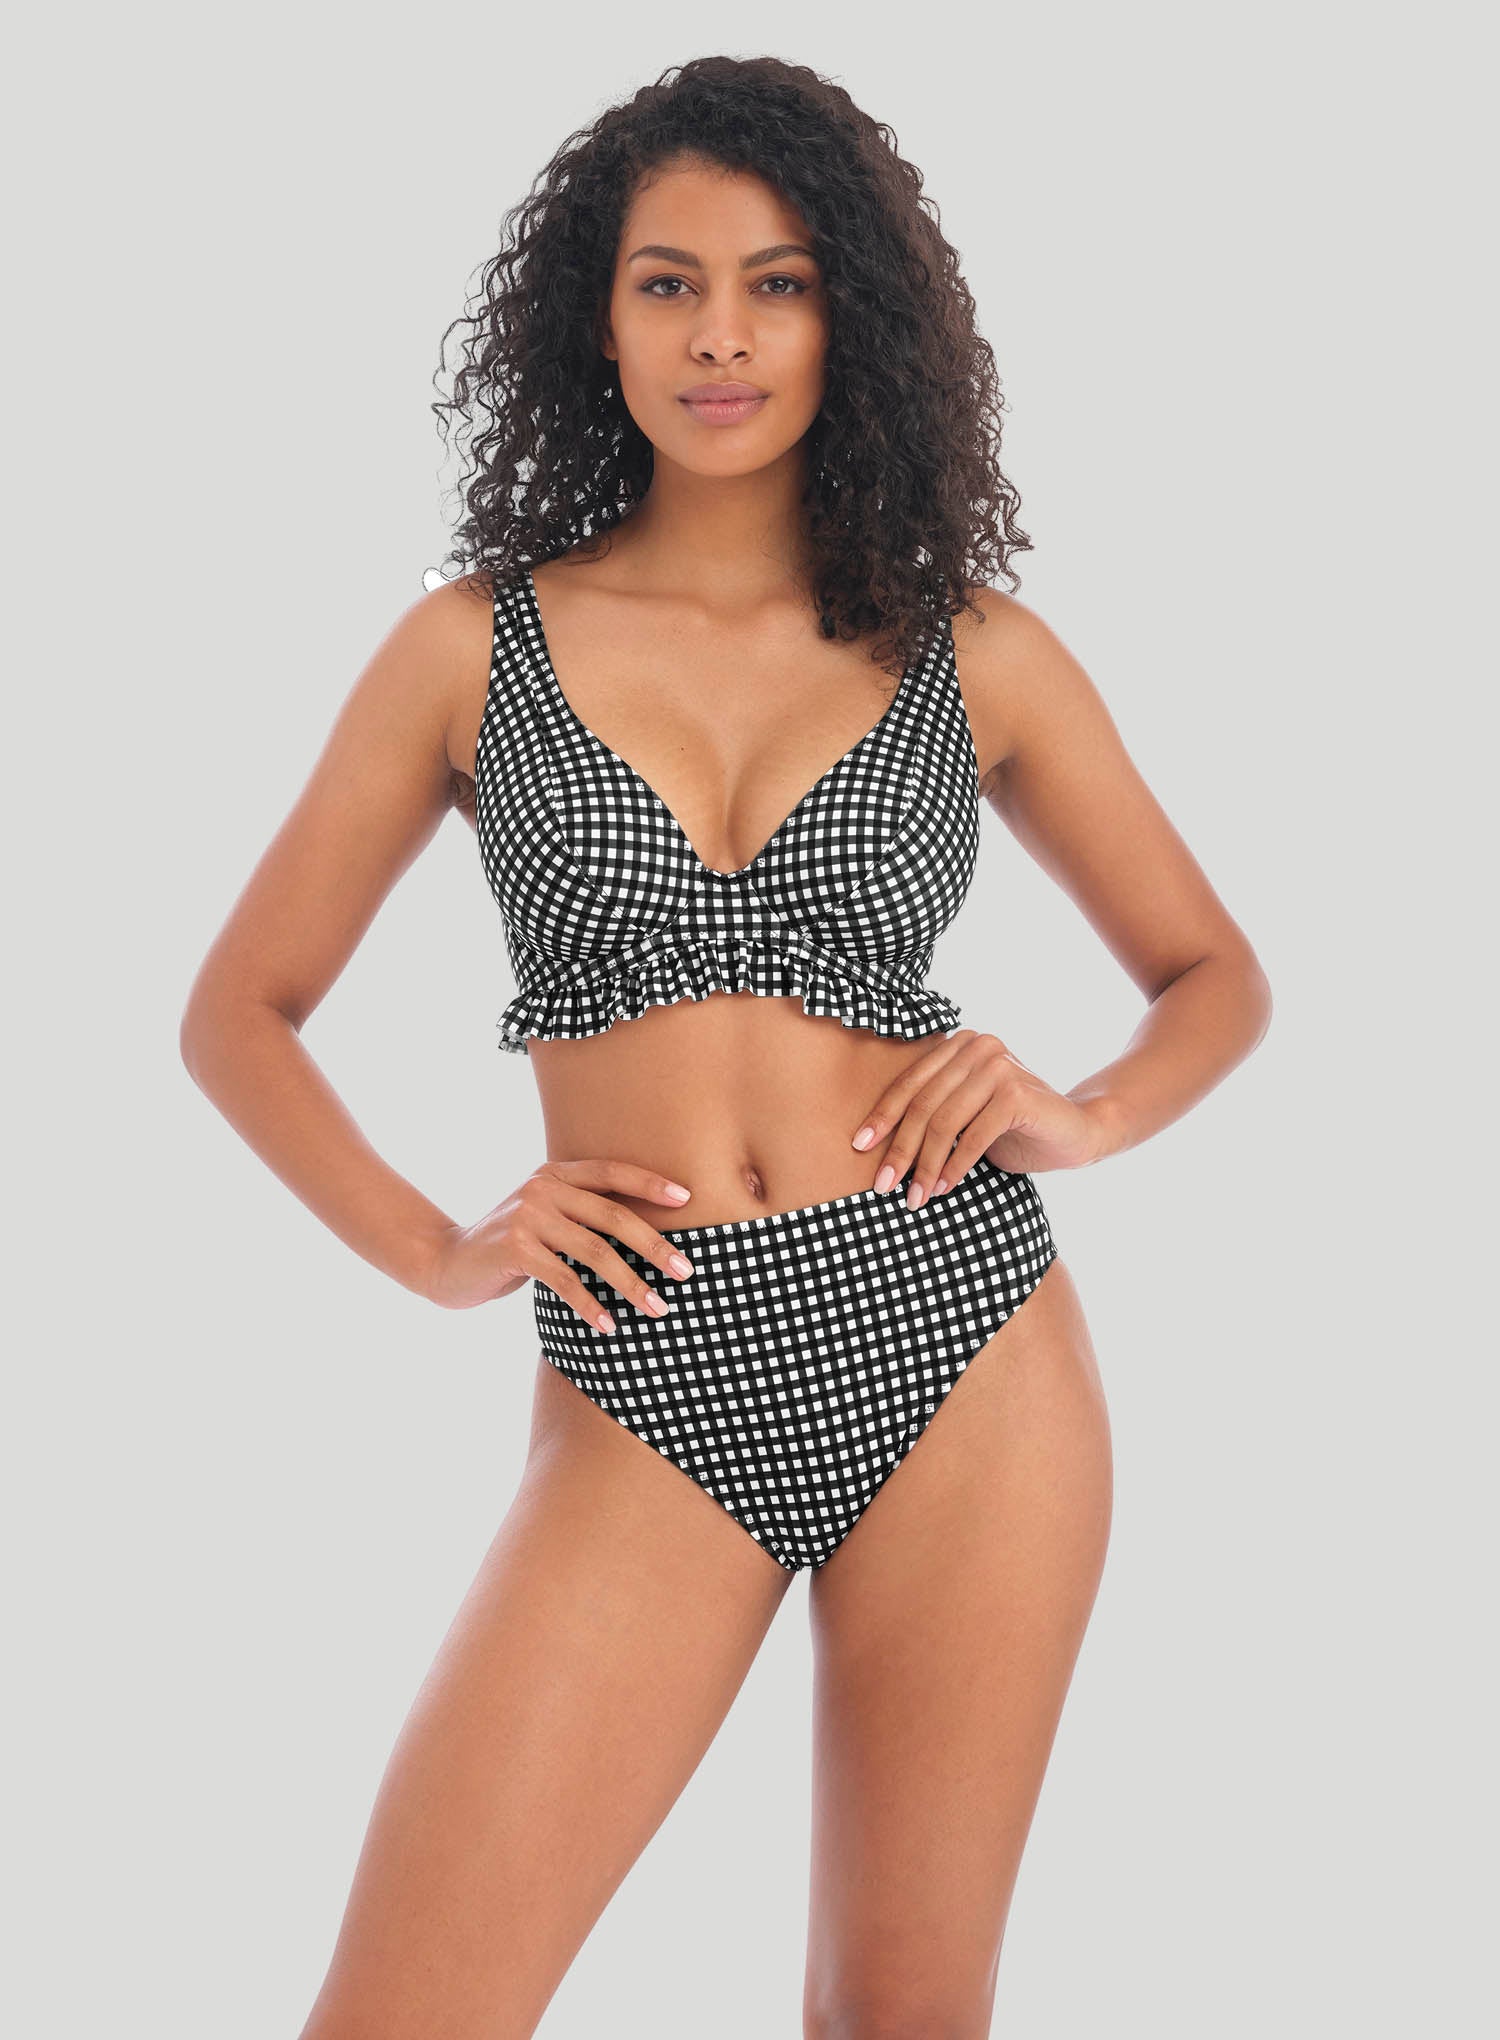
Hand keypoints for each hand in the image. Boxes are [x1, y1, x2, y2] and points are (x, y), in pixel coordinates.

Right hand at [421, 1158, 698, 1332]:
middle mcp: (543, 1187)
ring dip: (632, 1283)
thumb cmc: (511, 1246)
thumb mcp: (546, 1218)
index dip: (650, 1183)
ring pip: (595, 1251)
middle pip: (613, 1215)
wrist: (448, 1263)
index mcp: (556, 1174)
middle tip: (685, 1272)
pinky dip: (591, 1305)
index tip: (687, 1199)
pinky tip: (610, 1325)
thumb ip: (582, 1216)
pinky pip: (565, 1280)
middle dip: (655, 1245)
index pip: (612, 1171)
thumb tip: (647, 1238)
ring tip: (658, 1308)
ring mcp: (528, 1216)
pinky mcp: (515, 1248)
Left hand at [850, 1029, 1100, 1206]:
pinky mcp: (1018, 1093)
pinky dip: (955, 1167)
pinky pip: (973, 1137)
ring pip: (945, 1122)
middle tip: (882, 1186)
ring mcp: (1000, 1067)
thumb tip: (872, 1143)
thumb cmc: (1013, 1128)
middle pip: (923, 1104)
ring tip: (914, 1197)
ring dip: (926, 1166)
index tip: (858, 1147)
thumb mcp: (965, 1115)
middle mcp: (979, 1047)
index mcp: (960, 1045)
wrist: (1076, 1133)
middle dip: (899, 1150)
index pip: (911, 1083)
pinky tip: (944, 1189)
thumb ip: (932, 1111)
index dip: (882, 1116)